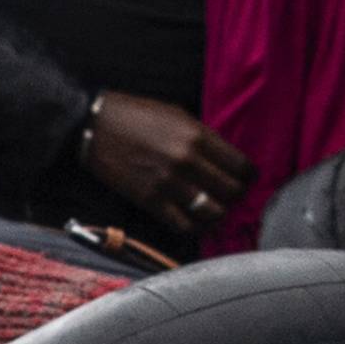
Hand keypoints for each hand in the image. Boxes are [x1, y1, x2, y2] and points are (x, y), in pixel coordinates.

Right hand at [81, 94, 251, 240]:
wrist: (95, 126)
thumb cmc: (136, 116)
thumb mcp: (177, 115)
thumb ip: (203, 138)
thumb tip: (224, 159)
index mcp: (197, 136)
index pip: (240, 166)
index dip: (249, 176)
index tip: (246, 179)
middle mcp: (187, 161)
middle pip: (231, 191)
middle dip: (237, 196)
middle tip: (232, 196)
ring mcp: (169, 183)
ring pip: (213, 212)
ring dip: (219, 214)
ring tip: (216, 210)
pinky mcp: (151, 201)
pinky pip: (184, 225)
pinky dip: (195, 228)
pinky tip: (196, 222)